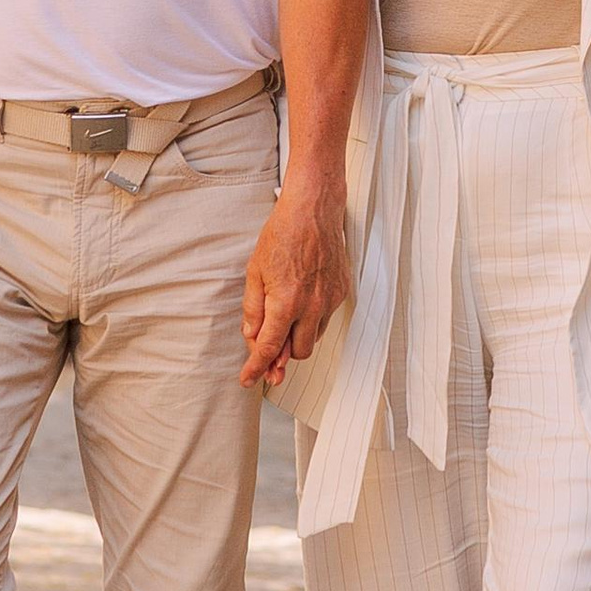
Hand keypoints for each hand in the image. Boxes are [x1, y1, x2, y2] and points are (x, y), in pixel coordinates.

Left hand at [240, 181, 350, 388]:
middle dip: (281, 355)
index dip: (256, 368)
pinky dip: (312, 320)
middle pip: (296, 353)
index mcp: (285, 301)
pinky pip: (325, 320)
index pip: (269, 348)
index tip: (249, 379)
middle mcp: (311, 306)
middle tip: (268, 351)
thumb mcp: (255, 270)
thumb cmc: (283, 234)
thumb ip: (253, 308)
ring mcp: (329, 300)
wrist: (313, 210)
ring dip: (297, 337)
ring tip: (285, 319)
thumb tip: (251, 335)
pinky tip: (302, 304)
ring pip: (313, 339)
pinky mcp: (341, 292)